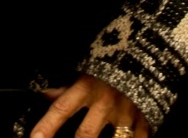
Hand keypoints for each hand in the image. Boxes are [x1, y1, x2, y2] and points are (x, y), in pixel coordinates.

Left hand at [31, 74, 148, 137]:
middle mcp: (104, 102)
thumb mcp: (84, 74)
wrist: (141, 58)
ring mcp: (125, 114)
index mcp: (86, 88)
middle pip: (86, 134)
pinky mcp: (144, 121)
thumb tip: (44, 95)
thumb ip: (65, 89)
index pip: (61, 109)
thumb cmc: (106, 68)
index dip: (47, 126)